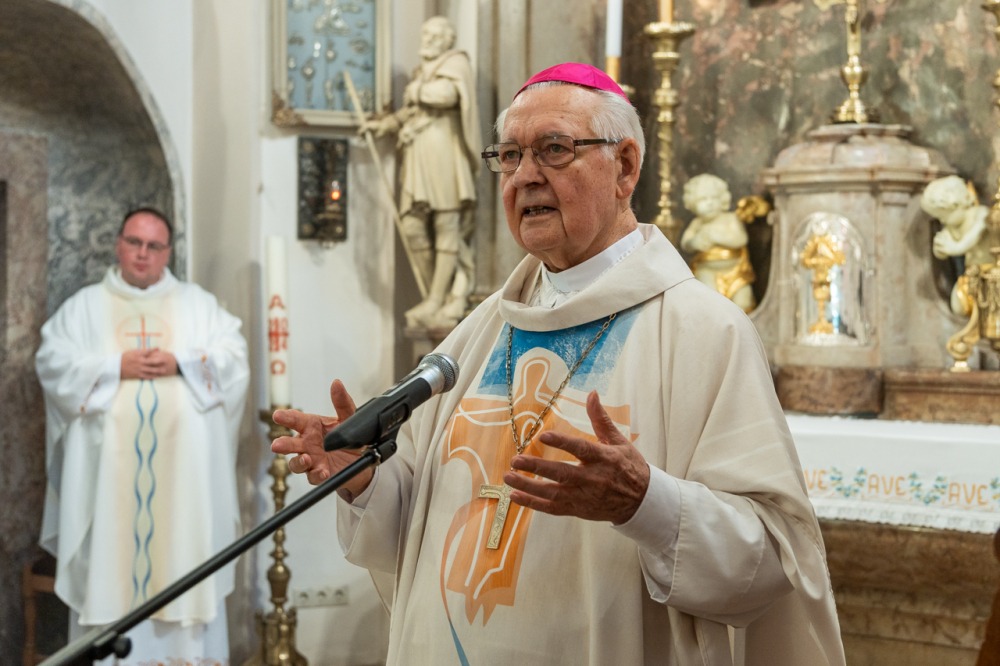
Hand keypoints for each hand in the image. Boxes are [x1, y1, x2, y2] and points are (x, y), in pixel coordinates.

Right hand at [121, 348, 177, 378]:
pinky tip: (157, 376)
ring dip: (158, 370)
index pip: (147, 351)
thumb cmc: (125, 358)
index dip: (154, 350)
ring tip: (165, 370)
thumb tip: (152, 349)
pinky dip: (152, 376)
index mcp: (137, 355)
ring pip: (150, 370)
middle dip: (159, 361)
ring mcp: (139, 369)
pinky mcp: (137, 375)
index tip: (160, 349)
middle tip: (166, 361)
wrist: (116, 367)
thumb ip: (142, 351)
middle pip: (151, 361)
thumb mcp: (132, 352)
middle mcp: (139, 362)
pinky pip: (146, 376)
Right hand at [270, 380, 373, 498]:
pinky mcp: (319, 474)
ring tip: (306, 459)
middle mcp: (308, 443)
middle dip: (283, 444)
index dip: (286, 417)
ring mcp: (311, 460)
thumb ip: (342, 402)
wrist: (361, 459)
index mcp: (312, 426)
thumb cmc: (347, 436)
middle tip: (277, 445)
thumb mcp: (349, 417)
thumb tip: (337, 384)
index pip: (295, 420)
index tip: (278, 415)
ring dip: (299, 461)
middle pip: (291, 444)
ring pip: (297, 463)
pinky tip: (323, 472)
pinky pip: (313, 477)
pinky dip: (317, 474)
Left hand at [503, 391, 649, 524]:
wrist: (641, 501)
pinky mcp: (578, 510)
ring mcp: (584, 497)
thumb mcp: (618, 441)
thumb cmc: (629, 467)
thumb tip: (591, 394)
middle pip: (562, 473)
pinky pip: (552, 508)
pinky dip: (534, 504)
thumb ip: (600, 419)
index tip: (544, 436)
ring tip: (508, 477)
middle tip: (516, 460)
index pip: (581, 449)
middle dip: (537, 468)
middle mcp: (593, 479)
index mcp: (604, 459)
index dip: (562, 443)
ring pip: (553, 493)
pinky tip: (516, 496)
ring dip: (529, 486)